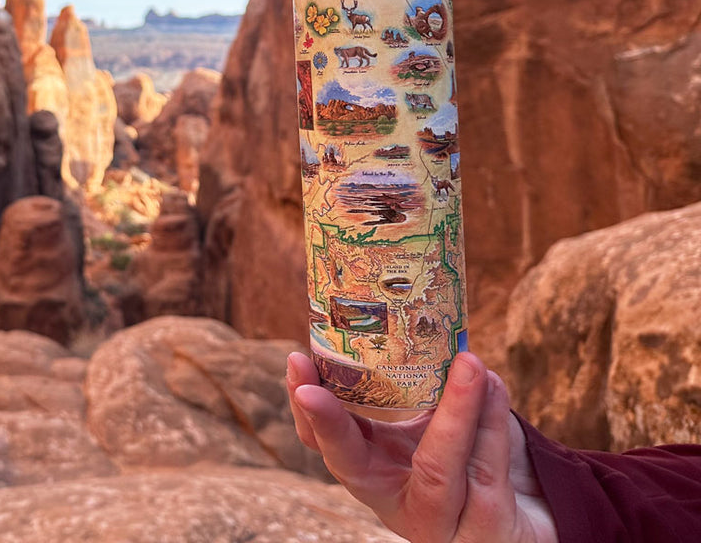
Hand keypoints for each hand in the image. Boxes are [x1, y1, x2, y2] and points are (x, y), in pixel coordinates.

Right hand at [287, 351, 558, 542]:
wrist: (533, 513)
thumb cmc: (477, 457)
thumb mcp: (439, 419)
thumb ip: (425, 383)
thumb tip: (415, 309)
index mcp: (377, 472)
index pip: (327, 444)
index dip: (307, 408)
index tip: (296, 360)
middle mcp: (397, 503)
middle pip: (350, 467)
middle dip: (330, 422)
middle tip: (315, 384)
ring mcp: (439, 524)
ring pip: (436, 469)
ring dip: (453, 410)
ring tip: (468, 360)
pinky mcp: (488, 532)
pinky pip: (485, 474)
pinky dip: (489, 423)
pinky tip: (492, 385)